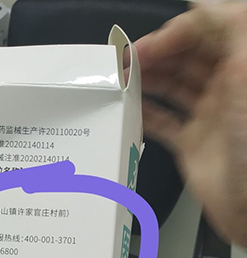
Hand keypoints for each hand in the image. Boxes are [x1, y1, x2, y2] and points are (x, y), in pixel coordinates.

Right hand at [134, 3, 246, 247]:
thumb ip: (232, 28)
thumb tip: (201, 3)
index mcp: (243, 64)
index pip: (205, 30)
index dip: (173, 33)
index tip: (145, 46)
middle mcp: (227, 85)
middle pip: (186, 55)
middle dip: (155, 54)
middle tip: (125, 62)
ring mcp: (210, 115)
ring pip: (173, 85)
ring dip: (147, 80)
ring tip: (122, 81)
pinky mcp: (194, 144)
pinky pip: (165, 122)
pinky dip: (146, 114)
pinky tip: (130, 110)